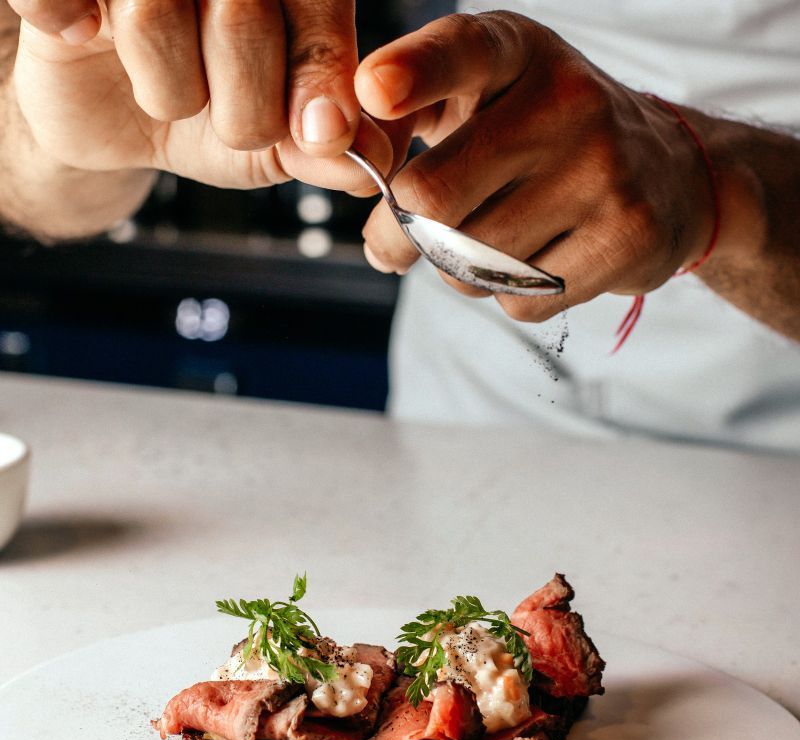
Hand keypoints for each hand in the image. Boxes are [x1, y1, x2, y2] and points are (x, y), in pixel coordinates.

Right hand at [10, 0, 390, 192]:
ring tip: (166, 90)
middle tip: (228, 117)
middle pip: (242, 16)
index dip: (320, 75)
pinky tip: (84, 36)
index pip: (315, 12)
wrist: (119, 122)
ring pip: (157, 15)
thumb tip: (375, 163)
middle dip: (242, 107)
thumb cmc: (209, 119)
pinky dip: (66, 20)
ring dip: (168, 91)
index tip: (321, 133)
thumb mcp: (278, 146)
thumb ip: (327, 151)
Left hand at [354, 12, 716, 319]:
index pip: (462, 51)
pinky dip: (511, 296)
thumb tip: (346, 166)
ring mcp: (603, 172)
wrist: (672, 174)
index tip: (375, 90)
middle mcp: (567, 102)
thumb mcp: (488, 95)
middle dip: (395, 237)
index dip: (414, 71)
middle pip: (433, 199)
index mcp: (520, 53)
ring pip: (471, 262)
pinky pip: (519, 300)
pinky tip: (542, 260)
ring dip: (459, 270)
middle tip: (392, 243)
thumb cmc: (547, 136)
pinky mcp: (625, 238)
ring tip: (492, 241)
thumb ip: (410, 114)